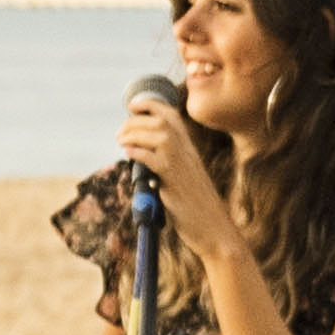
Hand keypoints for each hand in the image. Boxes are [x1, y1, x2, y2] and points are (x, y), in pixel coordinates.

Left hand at [116, 88, 236, 242]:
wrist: (214, 228)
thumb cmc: (196, 207)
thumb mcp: (183, 178)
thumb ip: (167, 164)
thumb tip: (140, 158)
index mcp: (189, 149)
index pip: (171, 116)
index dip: (151, 105)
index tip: (132, 105)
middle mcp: (188, 151)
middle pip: (161, 121)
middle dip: (135, 121)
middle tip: (120, 133)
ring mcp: (182, 164)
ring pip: (158, 134)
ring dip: (134, 134)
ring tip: (120, 141)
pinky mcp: (175, 180)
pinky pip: (154, 159)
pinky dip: (138, 152)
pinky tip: (128, 153)